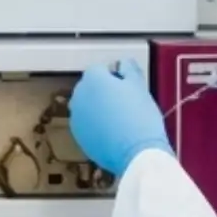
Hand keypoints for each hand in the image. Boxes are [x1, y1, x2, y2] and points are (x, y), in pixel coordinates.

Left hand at [66, 58, 170, 176]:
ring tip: (122, 119)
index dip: (117, 77)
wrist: (137, 153)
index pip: (102, 69)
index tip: (130, 87)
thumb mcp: (139, 87)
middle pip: (92, 87)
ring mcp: (76, 116)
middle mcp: (78, 95)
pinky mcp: (79, 135)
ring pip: (88, 106)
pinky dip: (97, 125)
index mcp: (92, 79)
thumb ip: (129, 69)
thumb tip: (124, 63)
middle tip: (128, 103)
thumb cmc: (140, 118)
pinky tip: (114, 132)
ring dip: (100, 108)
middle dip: (106, 91)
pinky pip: (88, 124)